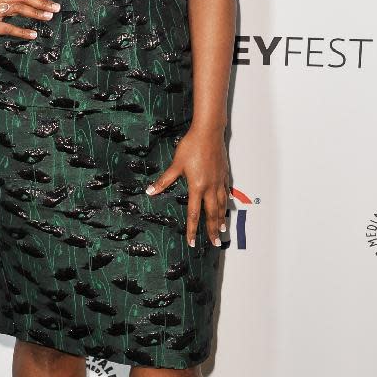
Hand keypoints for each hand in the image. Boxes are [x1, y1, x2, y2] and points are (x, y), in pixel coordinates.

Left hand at [145, 124, 230, 247]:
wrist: (209, 132)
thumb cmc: (191, 146)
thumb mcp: (176, 164)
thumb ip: (164, 180)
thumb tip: (150, 191)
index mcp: (197, 187)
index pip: (194, 214)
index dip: (193, 230)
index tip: (192, 242)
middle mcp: (210, 187)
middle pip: (212, 214)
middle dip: (212, 230)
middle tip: (216, 244)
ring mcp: (219, 181)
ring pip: (221, 205)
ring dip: (221, 219)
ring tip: (222, 231)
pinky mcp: (224, 175)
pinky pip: (226, 193)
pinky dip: (226, 203)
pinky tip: (227, 207)